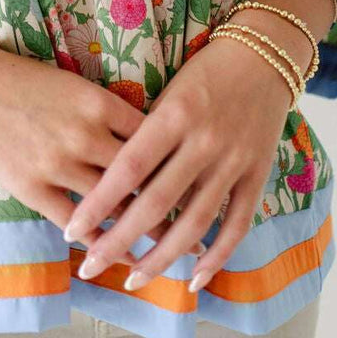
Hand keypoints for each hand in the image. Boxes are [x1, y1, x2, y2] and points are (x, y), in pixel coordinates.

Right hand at [0, 51, 203, 262]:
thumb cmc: (26, 80)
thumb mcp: (76, 86)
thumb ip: (110, 112)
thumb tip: (149, 139)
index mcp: (101, 104)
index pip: (154, 140)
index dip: (177, 165)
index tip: (197, 185)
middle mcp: (86, 135)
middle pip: (142, 179)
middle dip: (172, 207)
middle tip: (196, 230)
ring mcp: (60, 164)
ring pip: (113, 206)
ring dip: (140, 231)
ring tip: (163, 251)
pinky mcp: (33, 188)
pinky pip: (75, 222)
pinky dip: (98, 240)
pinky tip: (113, 253)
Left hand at [62, 34, 294, 292]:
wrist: (265, 56)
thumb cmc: (204, 73)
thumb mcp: (168, 93)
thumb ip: (145, 134)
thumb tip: (110, 184)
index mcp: (173, 114)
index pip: (128, 168)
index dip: (99, 202)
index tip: (71, 230)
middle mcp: (203, 140)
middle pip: (156, 202)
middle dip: (120, 240)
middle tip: (91, 267)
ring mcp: (233, 161)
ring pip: (194, 222)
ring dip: (162, 257)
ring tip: (134, 280)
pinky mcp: (258, 175)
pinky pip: (236, 225)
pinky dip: (216, 257)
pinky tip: (193, 280)